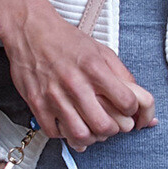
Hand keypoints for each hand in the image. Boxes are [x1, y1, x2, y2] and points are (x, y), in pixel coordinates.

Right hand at [0, 0, 154, 149]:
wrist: (30, 31)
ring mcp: (54, 96)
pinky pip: (55, 133)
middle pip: (104, 126)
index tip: (129, 110)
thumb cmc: (66, 41)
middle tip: (111, 124)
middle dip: (113, 130)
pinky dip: (66, 135)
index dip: (133, 111)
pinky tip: (70, 125)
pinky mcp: (37, 104)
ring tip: (92, 129)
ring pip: (80, 135)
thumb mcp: (101, 50)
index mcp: (94, 68)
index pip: (127, 102)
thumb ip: (121, 74)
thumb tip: (137, 100)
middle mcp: (75, 83)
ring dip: (91, 137)